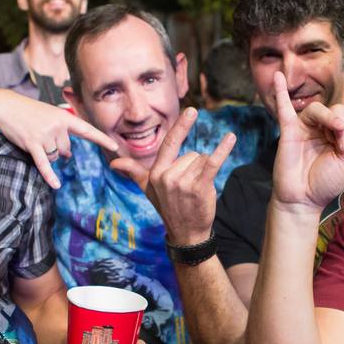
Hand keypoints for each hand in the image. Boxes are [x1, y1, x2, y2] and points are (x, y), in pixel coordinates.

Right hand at [0, 86, 117, 187]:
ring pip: (54, 157)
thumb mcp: (49, 117)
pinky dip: (49, 175)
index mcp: (64, 117)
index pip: (87, 130)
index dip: (101, 139)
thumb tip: (68, 155)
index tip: (115, 146)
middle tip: (41, 136)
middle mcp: (57, 126)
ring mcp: (44, 135)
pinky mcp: (32, 144)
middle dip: (56, 149)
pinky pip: (44, 163)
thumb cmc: (28, 112)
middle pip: (66, 150)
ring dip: (46, 154)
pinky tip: (56, 185)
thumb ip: (61, 134)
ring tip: (33, 139)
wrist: (5, 106)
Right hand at [111, 106, 234, 245]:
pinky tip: (231, 138)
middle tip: (189, 188)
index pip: (169, 144)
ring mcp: (184, 183)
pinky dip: (223, 150)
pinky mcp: (200, 187)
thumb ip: (133, 172)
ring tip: (197, 190)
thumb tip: (113, 163)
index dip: (181, 126)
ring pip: (203, 160)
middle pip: (192, 154)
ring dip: (204, 172)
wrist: (186, 233)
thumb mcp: (148, 189)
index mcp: (156, 173)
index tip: (192, 110)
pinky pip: (213, 162)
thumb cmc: (168, 208)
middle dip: (195, 167)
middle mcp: (168, 177)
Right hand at [271, 61, 343, 211]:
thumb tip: (338, 119)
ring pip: (319, 108)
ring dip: (329, 118)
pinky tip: (279, 77)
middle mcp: (325, 126)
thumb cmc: (325, 182)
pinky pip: (284, 108)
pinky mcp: (289, 130)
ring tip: (335, 132)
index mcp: (342, 133)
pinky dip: (281, 92)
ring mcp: (306, 126)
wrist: (304, 199)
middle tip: (343, 144)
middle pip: (339, 108)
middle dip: (343, 123)